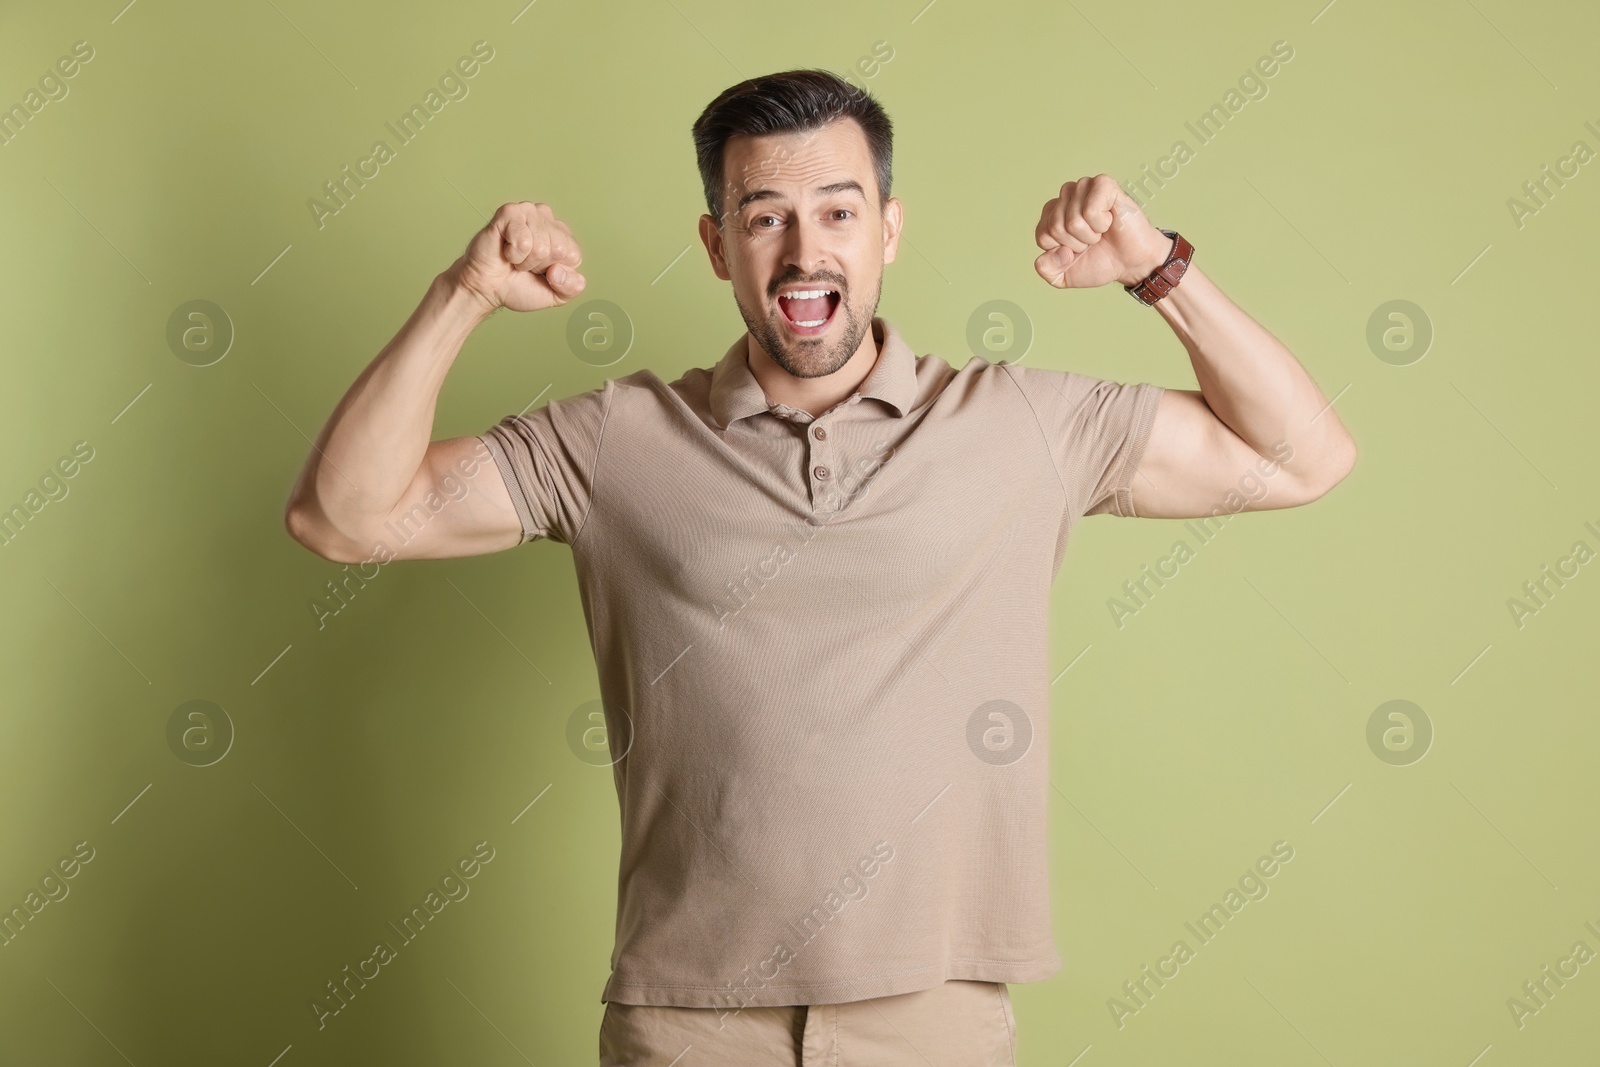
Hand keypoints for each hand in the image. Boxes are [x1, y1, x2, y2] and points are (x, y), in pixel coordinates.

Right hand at [452, 201, 585, 312]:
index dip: (554, 272)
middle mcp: (548, 220)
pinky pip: (523, 241)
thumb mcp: (556, 295)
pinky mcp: (510, 212)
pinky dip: (513, 253)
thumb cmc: (518, 287)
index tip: (538, 272)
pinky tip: (505, 249)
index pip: (573, 255)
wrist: (486, 289)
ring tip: (514, 257)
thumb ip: (573, 287)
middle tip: (523, 264)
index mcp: (563, 237)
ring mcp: (529, 212)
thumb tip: (560, 269)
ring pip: (541, 246)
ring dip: (524, 260)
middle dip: (539, 265)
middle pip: (558, 250)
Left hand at [1034, 174, 1171, 289]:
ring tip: (1101, 231)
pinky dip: (1100, 224)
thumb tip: (1052, 252)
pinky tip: (1110, 220)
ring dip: (1089, 235)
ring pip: (1072, 221)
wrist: (1131, 263)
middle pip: (1055, 227)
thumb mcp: (1063, 275)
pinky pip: (1089, 211)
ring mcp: (1085, 186)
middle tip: (1093, 240)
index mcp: (1052, 212)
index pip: (1042, 235)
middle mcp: (1067, 196)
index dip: (1061, 250)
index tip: (1078, 248)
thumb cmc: (1100, 261)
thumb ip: (1046, 269)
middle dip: (1076, 243)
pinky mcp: (1103, 184)